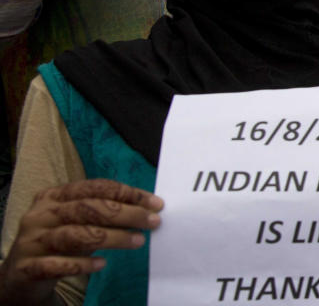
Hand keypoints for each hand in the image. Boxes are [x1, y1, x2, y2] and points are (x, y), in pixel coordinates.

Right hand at [0, 180, 162, 305]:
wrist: (20, 275)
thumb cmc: (58, 241)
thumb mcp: (77, 222)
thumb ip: (103, 213)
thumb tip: (147, 210)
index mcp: (53, 196)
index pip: (95, 188)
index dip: (127, 194)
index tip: (155, 203)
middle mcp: (40, 215)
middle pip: (87, 209)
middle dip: (124, 214)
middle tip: (152, 222)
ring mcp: (31, 241)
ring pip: (74, 235)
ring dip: (111, 238)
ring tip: (137, 241)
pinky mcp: (25, 268)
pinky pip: (56, 265)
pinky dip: (81, 264)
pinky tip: (102, 264)